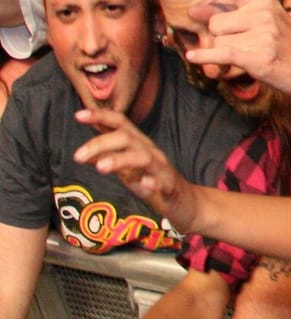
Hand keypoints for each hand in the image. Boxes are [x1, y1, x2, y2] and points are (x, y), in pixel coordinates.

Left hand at [72, 108, 198, 228]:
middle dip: (100, 143)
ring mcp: (161, 169)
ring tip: (101, 167)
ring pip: (143, 157)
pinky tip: (144, 185)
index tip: (79, 115)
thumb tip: (82, 152)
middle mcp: (150, 152)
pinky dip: (153, 182)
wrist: (184, 202)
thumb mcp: (126, 168)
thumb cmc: (151, 181)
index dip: (101, 116)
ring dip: (121, 159)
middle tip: (77, 156)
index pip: (120, 124)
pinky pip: (163, 183)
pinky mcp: (170, 188)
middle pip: (127, 138)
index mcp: (138, 144)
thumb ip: (108, 157)